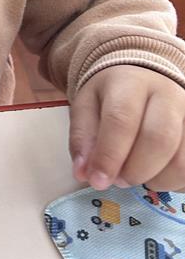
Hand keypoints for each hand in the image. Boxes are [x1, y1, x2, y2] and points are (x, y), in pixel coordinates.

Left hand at [70, 65, 184, 191]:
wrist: (144, 75)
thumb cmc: (112, 95)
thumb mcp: (87, 105)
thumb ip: (82, 137)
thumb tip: (83, 173)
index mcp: (130, 82)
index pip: (122, 119)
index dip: (109, 155)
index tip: (98, 180)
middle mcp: (167, 94)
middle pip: (160, 139)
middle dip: (135, 170)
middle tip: (119, 180)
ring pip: (183, 159)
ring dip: (157, 180)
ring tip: (137, 176)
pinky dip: (175, 182)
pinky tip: (157, 175)